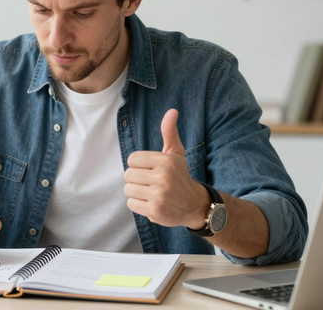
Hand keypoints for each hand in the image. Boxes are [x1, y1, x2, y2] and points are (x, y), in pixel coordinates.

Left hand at [124, 109, 208, 228]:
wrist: (195, 205)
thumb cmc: (180, 176)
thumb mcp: (176, 153)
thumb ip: (169, 132)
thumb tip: (172, 111)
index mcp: (165, 161)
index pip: (132, 159)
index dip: (138, 164)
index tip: (150, 169)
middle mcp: (162, 178)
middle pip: (128, 175)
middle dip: (136, 179)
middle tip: (150, 182)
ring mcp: (158, 196)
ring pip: (128, 189)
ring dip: (137, 192)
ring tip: (151, 192)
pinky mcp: (154, 211)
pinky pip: (131, 203)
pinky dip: (138, 204)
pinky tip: (151, 202)